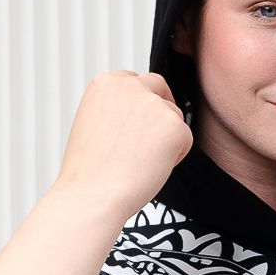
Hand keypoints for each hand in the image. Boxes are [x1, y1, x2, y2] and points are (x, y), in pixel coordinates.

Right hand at [56, 71, 193, 221]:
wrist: (93, 194)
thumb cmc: (90, 171)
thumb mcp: (93, 124)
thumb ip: (116, 110)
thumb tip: (139, 116)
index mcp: (105, 83)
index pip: (135, 80)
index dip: (142, 99)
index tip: (142, 117)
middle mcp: (129, 86)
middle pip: (159, 87)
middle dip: (163, 107)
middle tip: (161, 135)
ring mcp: (153, 103)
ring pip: (173, 117)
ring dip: (165, 139)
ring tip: (140, 164)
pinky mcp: (174, 125)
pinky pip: (185, 139)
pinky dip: (176, 157)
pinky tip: (151, 169)